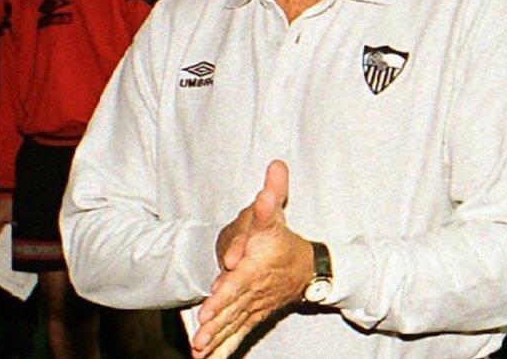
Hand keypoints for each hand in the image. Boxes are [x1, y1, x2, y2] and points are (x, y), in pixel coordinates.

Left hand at [191, 160, 311, 358]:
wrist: (307, 268)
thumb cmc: (283, 239)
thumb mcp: (275, 215)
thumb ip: (271, 195)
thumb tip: (276, 166)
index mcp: (256, 267)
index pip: (239, 281)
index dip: (226, 292)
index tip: (211, 304)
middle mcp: (254, 290)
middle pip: (233, 309)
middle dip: (216, 323)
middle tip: (199, 337)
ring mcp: (254, 306)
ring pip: (234, 325)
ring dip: (217, 340)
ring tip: (199, 354)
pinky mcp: (253, 316)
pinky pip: (239, 335)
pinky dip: (224, 349)